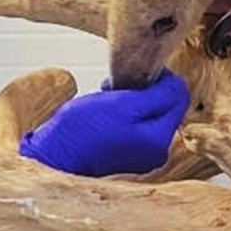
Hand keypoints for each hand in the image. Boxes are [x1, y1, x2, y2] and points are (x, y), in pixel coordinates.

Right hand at [18, 70, 190, 176]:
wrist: (51, 156)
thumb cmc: (80, 131)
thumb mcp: (123, 104)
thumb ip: (158, 95)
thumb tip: (179, 85)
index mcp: (159, 141)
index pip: (179, 98)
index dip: (162, 79)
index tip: (140, 74)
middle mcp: (155, 152)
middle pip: (165, 107)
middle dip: (144, 91)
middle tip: (117, 87)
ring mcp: (141, 156)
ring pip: (148, 114)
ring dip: (131, 101)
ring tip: (107, 97)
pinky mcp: (126, 154)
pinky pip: (135, 125)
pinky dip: (122, 113)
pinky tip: (104, 111)